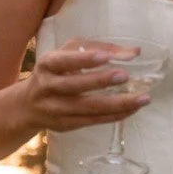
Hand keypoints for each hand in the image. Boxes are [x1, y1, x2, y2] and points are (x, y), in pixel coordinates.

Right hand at [23, 39, 152, 130]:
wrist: (29, 104)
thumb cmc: (57, 71)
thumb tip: (134, 53)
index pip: (64, 61)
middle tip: (125, 76)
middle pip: (75, 86)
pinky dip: (115, 116)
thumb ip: (100, 48)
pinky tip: (132, 109)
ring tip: (142, 98)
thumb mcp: (70, 53)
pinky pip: (93, 121)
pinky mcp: (66, 125)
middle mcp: (48, 87)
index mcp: (47, 64)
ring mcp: (56, 109)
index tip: (104, 57)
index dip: (83, 60)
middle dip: (100, 81)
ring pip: (88, 108)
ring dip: (117, 104)